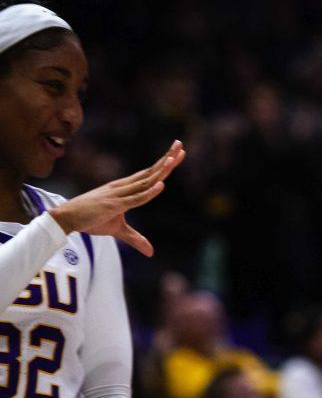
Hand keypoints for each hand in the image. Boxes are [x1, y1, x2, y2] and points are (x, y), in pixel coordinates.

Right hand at [47, 141, 185, 255]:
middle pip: (150, 172)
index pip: (148, 174)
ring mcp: (119, 194)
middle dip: (166, 159)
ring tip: (174, 158)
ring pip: (145, 181)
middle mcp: (123, 187)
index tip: (176, 153)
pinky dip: (148, 192)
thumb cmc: (90, 220)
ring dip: (160, 171)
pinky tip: (161, 185)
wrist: (66, 218)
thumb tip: (151, 253)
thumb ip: (136, 239)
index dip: (163, 164)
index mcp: (124, 188)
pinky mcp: (114, 205)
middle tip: (180, 145)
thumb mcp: (118, 230)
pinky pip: (135, 199)